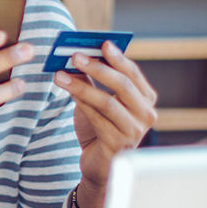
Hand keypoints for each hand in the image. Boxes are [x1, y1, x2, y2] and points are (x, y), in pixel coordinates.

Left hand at [52, 40, 157, 188]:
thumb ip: (92, 79)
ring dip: (81, 86)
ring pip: (107, 102)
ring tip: (60, 75)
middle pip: (123, 85)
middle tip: (75, 56)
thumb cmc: (101, 128)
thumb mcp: (98, 100)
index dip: (118, 58)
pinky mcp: (118, 144)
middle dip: (98, 68)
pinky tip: (68, 93)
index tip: (103, 43)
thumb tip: (77, 54)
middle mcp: (146, 115)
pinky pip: (97, 119)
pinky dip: (81, 104)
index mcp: (146, 99)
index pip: (133, 74)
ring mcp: (135, 131)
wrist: (99, 163)